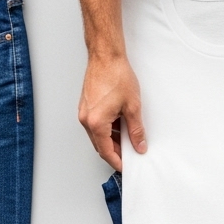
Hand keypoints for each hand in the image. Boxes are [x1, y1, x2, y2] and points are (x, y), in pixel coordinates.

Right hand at [75, 0, 146, 170]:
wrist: (105, 56)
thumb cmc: (116, 76)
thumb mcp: (132, 107)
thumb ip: (136, 130)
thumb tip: (139, 145)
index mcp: (96, 123)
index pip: (106, 152)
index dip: (118, 162)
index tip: (127, 167)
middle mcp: (86, 120)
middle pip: (100, 146)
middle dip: (115, 152)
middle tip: (131, 155)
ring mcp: (84, 113)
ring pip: (98, 136)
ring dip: (112, 140)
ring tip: (129, 139)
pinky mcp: (86, 106)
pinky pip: (96, 125)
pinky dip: (107, 129)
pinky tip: (120, 126)